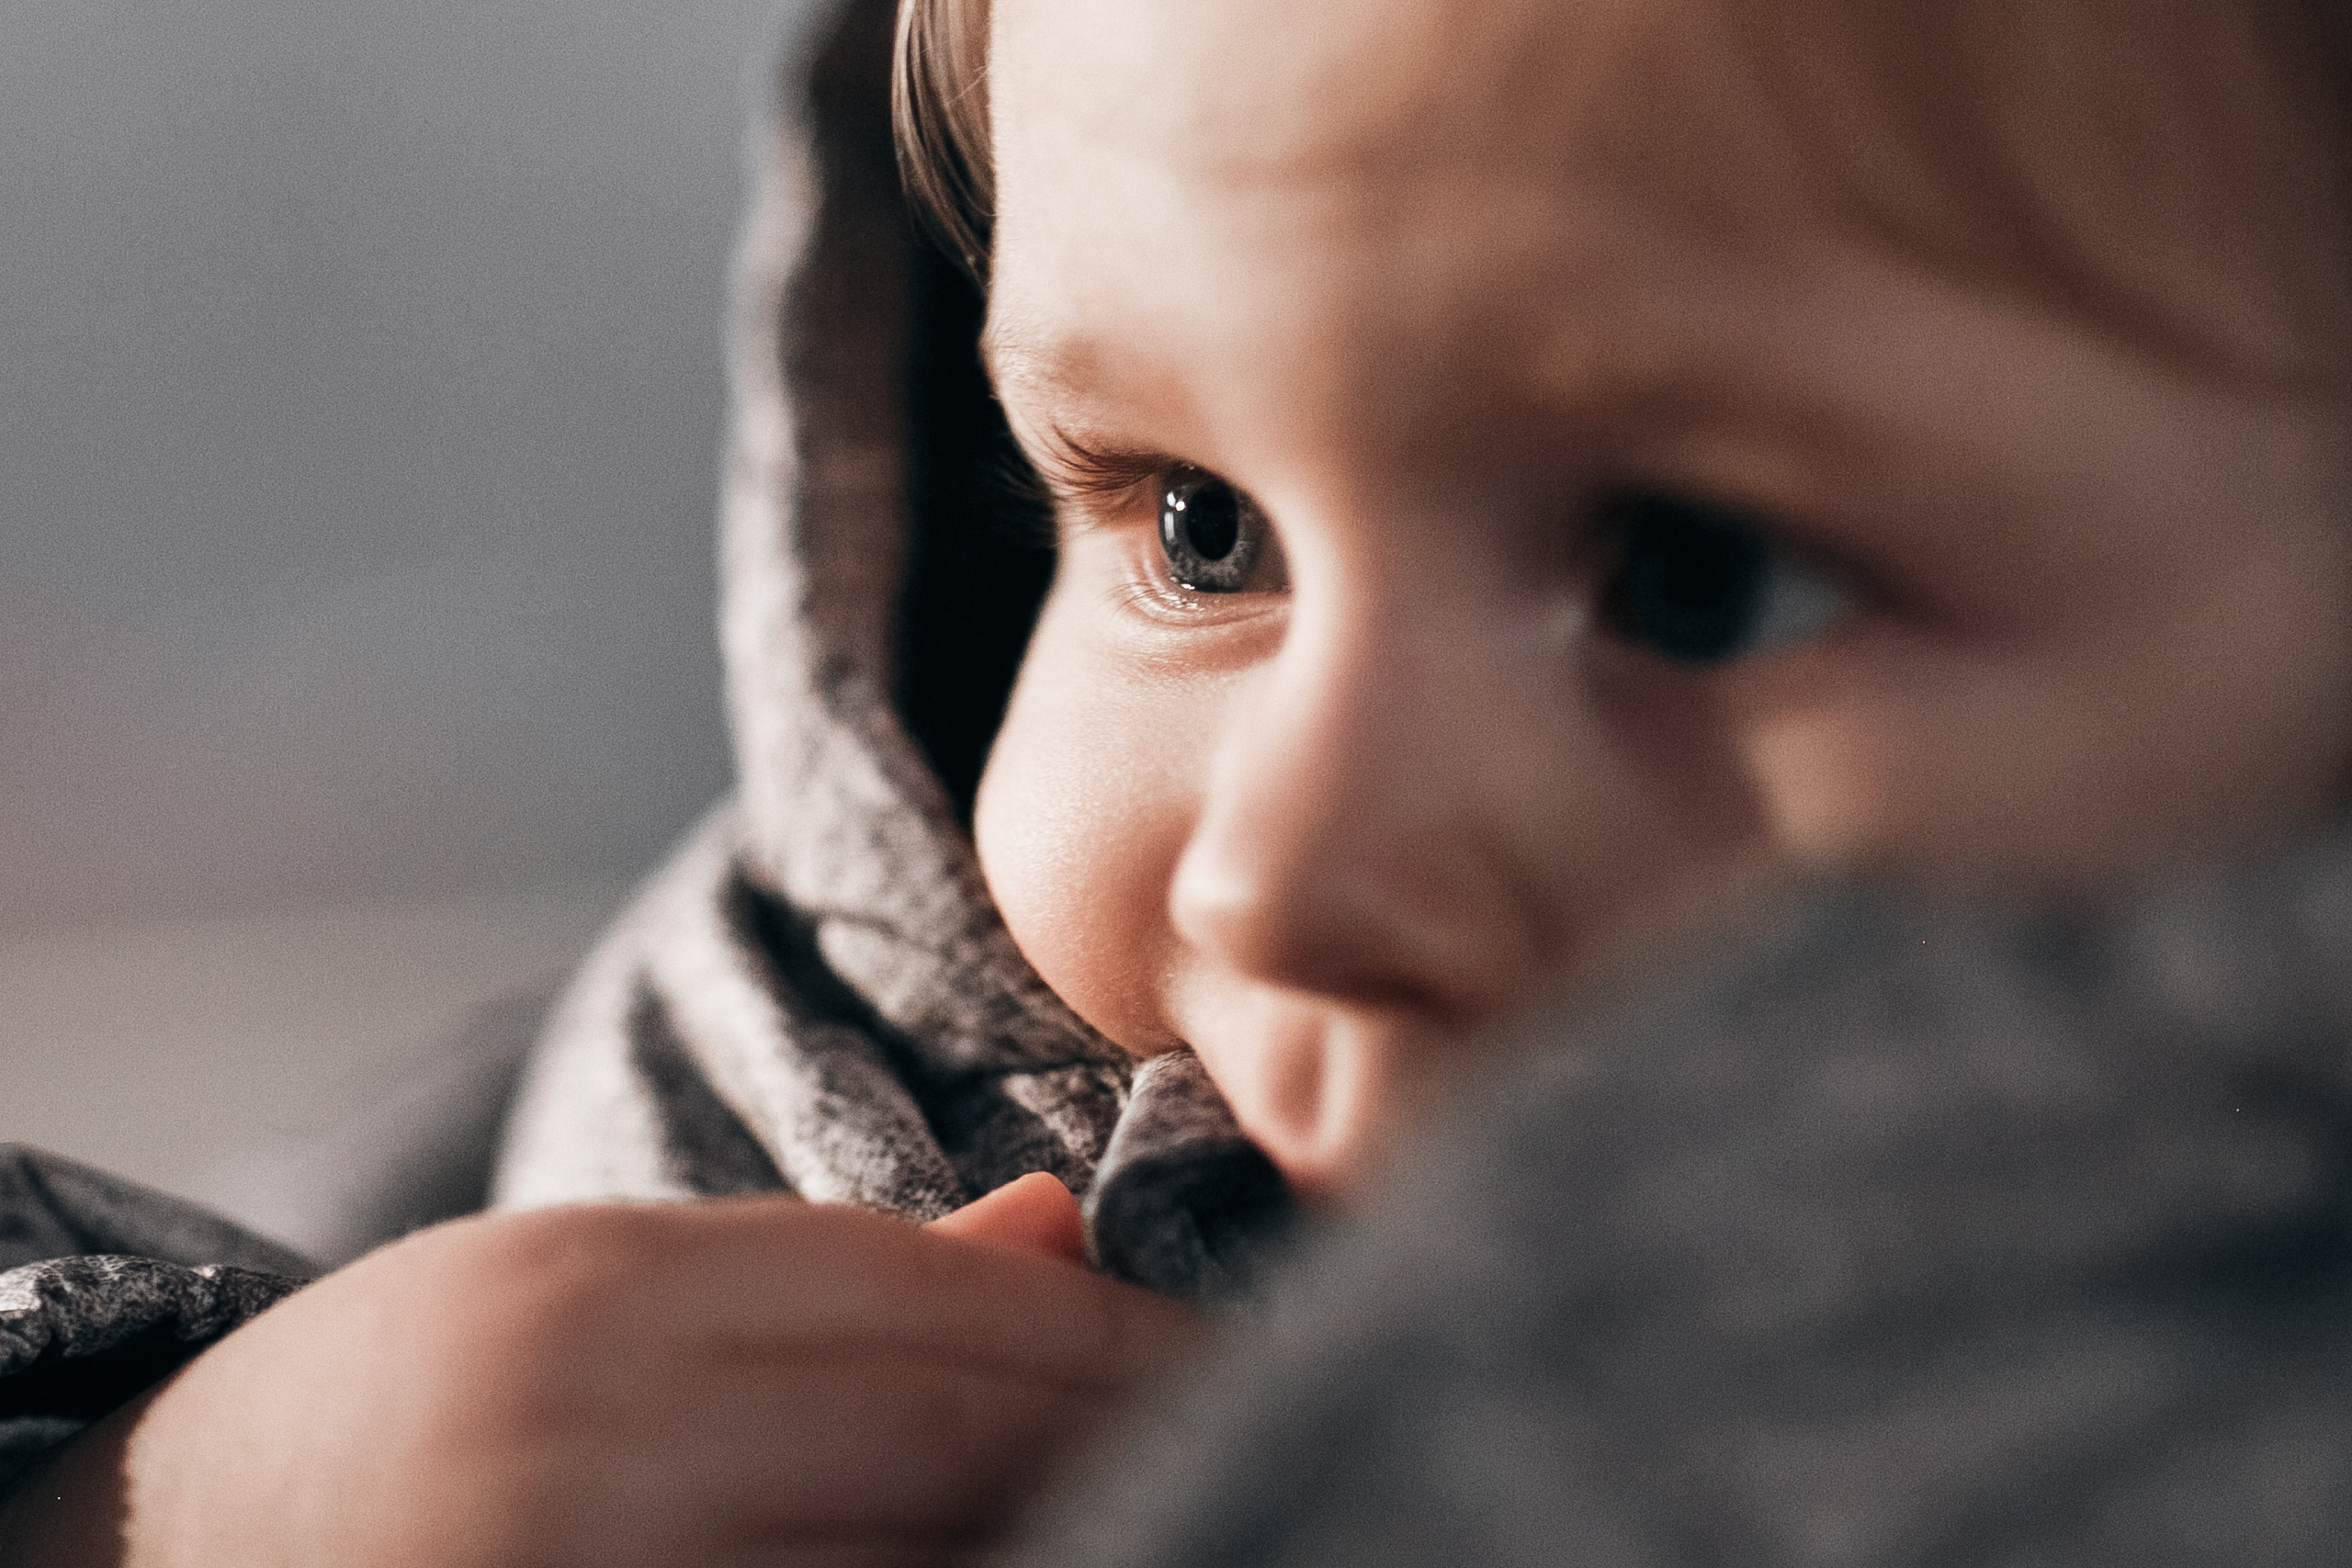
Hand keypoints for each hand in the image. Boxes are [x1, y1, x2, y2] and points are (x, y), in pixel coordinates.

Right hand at [1, 1180, 1200, 1566]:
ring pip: (923, 1562)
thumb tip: (1071, 1232)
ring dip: (1054, 1527)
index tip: (1235, 1349)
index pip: (933, 1304)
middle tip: (1264, 1426)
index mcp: (602, 1299)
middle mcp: (591, 1451)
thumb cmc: (402, 1426)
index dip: (1114, 1337)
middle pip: (951, 1435)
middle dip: (1124, 1433)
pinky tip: (1002, 1559)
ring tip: (1173, 1500)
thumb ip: (839, 1278)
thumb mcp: (592, 1300)